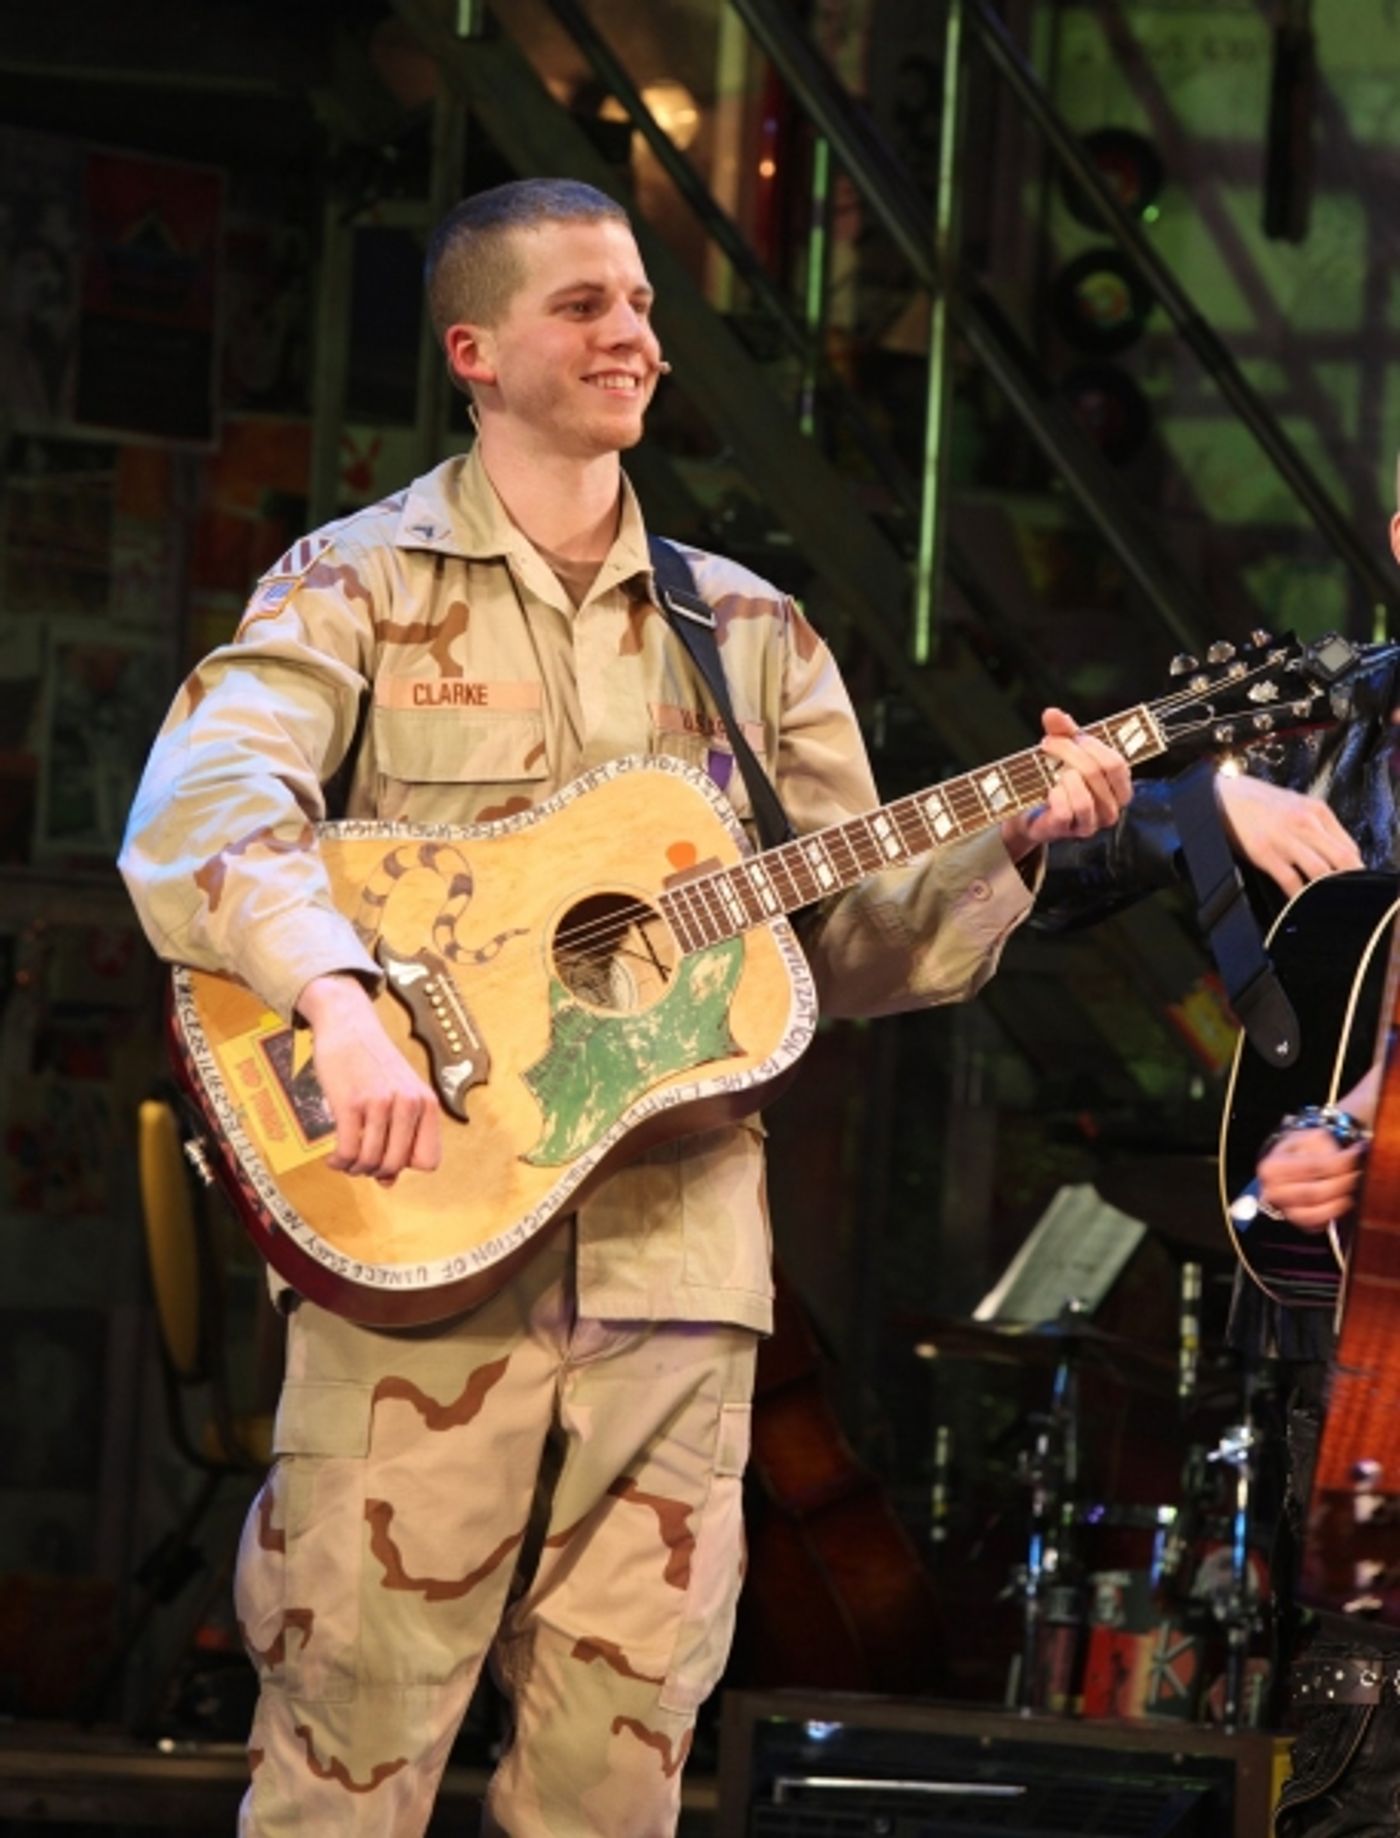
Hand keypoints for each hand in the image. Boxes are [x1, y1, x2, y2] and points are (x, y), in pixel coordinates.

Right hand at [295, 974, 440, 1181]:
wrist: (348, 1023)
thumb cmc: (373, 1061)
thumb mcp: (398, 1092)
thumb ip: (399, 1134)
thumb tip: (388, 1182)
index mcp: (426, 1102)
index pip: (429, 1160)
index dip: (406, 1164)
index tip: (388, 1156)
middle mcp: (408, 1103)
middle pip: (395, 1166)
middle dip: (375, 1171)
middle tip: (361, 1163)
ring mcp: (380, 1103)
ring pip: (370, 1162)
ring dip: (354, 1169)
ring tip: (345, 1160)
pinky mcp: (351, 1103)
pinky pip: (348, 1152)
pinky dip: (339, 1162)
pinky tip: (333, 1157)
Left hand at [1000, 707, 1133, 860]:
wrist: (1031, 811)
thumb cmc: (1057, 780)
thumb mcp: (1065, 751)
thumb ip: (1063, 731)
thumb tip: (1051, 713)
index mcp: (1119, 787)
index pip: (1116, 763)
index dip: (1092, 746)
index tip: (1071, 736)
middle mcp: (1111, 808)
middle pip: (1096, 774)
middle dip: (1069, 753)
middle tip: (1047, 744)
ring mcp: (1092, 823)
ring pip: (1085, 798)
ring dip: (1064, 778)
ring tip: (1052, 773)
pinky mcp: (1070, 831)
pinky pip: (1066, 812)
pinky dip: (1055, 797)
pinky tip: (1049, 791)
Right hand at [1216, 773, 1361, 896]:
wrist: (1220, 795)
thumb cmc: (1255, 801)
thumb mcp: (1294, 803)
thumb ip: (1315, 825)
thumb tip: (1333, 852)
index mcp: (1316, 811)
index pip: (1349, 847)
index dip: (1354, 869)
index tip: (1351, 883)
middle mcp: (1306, 823)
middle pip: (1342, 859)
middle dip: (1349, 882)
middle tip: (1347, 898)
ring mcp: (1285, 838)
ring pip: (1321, 871)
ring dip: (1326, 890)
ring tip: (1326, 904)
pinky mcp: (1265, 852)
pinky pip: (1290, 880)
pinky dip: (1298, 896)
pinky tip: (1299, 904)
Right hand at [1257, 1128, 1365, 1230]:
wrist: (1288, 1164)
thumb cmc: (1300, 1151)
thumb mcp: (1310, 1138)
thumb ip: (1328, 1146)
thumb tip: (1353, 1155)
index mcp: (1273, 1167)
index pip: (1312, 1167)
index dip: (1339, 1163)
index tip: (1355, 1155)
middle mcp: (1274, 1191)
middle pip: (1314, 1192)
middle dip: (1342, 1184)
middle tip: (1357, 1174)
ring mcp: (1284, 1209)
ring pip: (1316, 1213)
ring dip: (1340, 1203)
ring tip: (1352, 1189)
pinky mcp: (1297, 1222)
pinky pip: (1318, 1225)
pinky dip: (1333, 1215)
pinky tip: (1342, 1201)